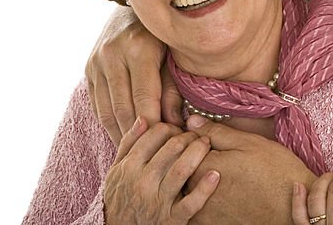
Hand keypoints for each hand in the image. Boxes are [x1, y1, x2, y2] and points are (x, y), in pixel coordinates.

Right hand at [85, 6, 183, 142]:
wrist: (132, 8)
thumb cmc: (162, 35)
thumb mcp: (173, 56)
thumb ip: (173, 90)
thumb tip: (174, 126)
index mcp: (138, 47)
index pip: (144, 98)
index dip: (154, 125)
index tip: (165, 143)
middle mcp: (112, 54)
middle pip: (122, 107)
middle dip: (137, 135)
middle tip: (151, 156)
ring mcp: (96, 61)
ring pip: (106, 110)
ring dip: (119, 134)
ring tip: (135, 154)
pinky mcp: (88, 68)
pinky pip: (97, 104)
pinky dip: (108, 122)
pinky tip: (121, 135)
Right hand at [104, 117, 219, 224]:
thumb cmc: (120, 198)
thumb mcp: (117, 170)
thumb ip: (129, 143)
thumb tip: (143, 118)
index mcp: (130, 166)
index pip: (155, 134)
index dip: (171, 126)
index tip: (178, 128)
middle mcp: (143, 182)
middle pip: (172, 148)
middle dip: (188, 136)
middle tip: (196, 134)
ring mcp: (158, 201)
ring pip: (182, 169)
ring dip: (198, 153)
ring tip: (206, 145)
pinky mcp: (172, 219)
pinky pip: (192, 202)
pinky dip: (205, 188)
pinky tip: (216, 174)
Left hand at [184, 116, 316, 223]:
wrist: (292, 211)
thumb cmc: (276, 173)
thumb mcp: (249, 143)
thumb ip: (216, 132)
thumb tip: (191, 121)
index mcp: (203, 167)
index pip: (183, 146)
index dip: (195, 136)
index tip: (210, 137)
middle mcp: (196, 191)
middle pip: (183, 167)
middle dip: (194, 157)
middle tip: (222, 155)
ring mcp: (202, 211)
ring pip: (190, 187)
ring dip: (200, 177)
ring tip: (228, 174)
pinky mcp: (211, 224)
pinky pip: (199, 205)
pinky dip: (207, 195)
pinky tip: (229, 191)